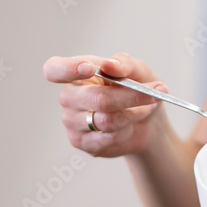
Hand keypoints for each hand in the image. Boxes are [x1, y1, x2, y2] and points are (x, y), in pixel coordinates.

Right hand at [43, 52, 167, 157]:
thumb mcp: (139, 70)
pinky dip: (125, 132)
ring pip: (105, 120)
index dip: (67, 69)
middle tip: (152, 94)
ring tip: (140, 110)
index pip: (54, 69)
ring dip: (132, 115)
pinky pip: (106, 138)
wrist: (148, 122)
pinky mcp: (80, 142)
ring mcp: (72, 120)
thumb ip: (125, 64)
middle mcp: (69, 96)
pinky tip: (127, 127)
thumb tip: (109, 65)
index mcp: (77, 72)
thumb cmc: (138, 89)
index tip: (89, 68)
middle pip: (95, 98)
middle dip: (129, 97)